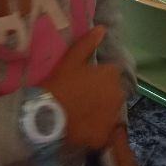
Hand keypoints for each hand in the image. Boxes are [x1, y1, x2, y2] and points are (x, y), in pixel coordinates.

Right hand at [42, 28, 123, 150]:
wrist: (48, 115)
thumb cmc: (61, 83)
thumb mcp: (72, 59)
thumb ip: (88, 43)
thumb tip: (101, 29)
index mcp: (112, 75)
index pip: (112, 74)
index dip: (99, 78)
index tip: (86, 82)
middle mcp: (118, 95)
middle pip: (113, 93)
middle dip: (103, 94)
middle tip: (83, 98)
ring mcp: (113, 118)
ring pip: (110, 113)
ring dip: (102, 112)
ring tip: (83, 114)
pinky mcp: (105, 136)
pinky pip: (104, 132)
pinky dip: (97, 131)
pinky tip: (84, 128)